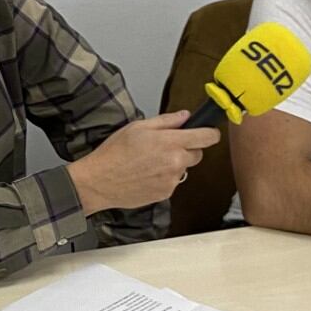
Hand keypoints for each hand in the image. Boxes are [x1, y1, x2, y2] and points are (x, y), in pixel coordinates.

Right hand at [69, 112, 222, 215]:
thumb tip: (185, 116)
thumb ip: (166, 121)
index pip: (207, 137)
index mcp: (170, 142)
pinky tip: (146, 174)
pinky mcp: (166, 193)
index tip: (208, 132)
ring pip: (184, 169)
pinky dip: (164, 178)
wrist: (99, 181)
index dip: (210, 133)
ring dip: (174, 164)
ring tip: (149, 163)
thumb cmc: (114, 153)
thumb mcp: (138, 127)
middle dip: (187, 149)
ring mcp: (172, 180)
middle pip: (198, 154)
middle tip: (165, 147)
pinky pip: (173, 182)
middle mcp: (175, 162)